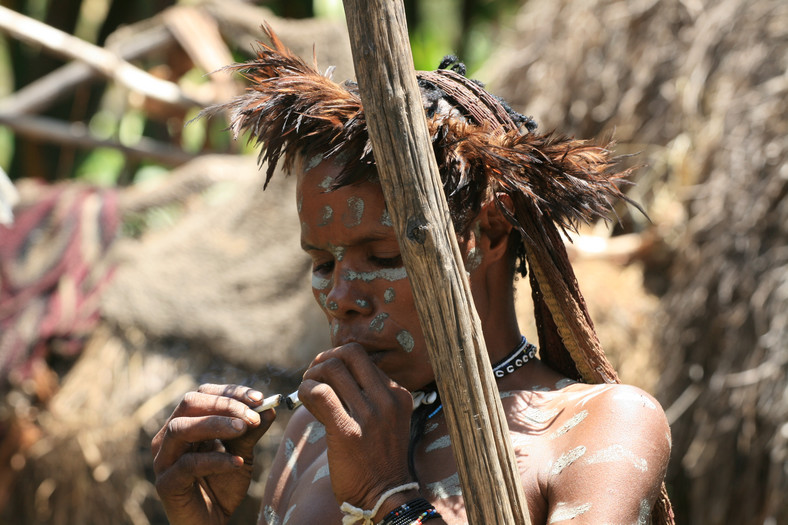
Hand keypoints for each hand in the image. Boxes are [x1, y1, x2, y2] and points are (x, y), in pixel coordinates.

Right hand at [151, 384, 275, 524]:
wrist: (213, 523)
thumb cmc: (223, 484)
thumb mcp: (242, 452)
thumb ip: (251, 430)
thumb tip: (269, 407)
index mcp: (185, 423)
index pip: (202, 394)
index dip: (230, 392)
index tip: (259, 398)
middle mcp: (168, 437)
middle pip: (189, 404)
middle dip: (224, 405)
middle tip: (252, 416)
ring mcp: (163, 460)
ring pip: (181, 429)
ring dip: (216, 424)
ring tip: (244, 429)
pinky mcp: (166, 483)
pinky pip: (188, 465)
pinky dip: (215, 459)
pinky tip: (237, 463)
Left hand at [298, 344, 416, 515]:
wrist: (385, 496)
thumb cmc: (378, 459)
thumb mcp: (387, 420)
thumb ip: (368, 396)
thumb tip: (331, 375)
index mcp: (397, 394)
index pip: (362, 357)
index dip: (337, 360)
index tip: (325, 376)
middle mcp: (387, 399)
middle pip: (349, 353)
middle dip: (324, 359)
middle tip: (312, 377)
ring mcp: (369, 414)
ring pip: (331, 368)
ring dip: (311, 376)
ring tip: (307, 392)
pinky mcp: (347, 431)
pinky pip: (320, 392)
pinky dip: (305, 390)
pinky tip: (303, 401)